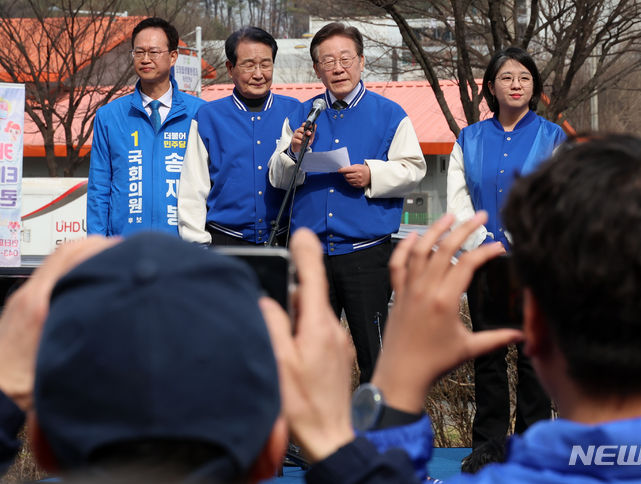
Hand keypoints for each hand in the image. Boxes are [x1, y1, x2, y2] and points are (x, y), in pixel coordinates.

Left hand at [0, 236, 119, 410]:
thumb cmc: (24, 385)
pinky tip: (84, 284)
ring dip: (81, 257)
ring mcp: (22, 299)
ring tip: (105, 263)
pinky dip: (70, 271)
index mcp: (40, 303)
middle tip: (118, 251)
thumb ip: (87, 329)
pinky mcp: (20, 306)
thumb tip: (114, 310)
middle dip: (94, 246)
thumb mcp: (66, 358)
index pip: (71, 256)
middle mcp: (28, 295)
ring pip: (56, 262)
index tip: (120, 248)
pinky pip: (48, 276)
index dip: (99, 247)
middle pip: (64, 252)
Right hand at [260, 228, 354, 462]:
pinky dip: (306, 328)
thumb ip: (273, 325)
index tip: (302, 235)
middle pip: (312, 295)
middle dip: (294, 290)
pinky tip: (294, 347)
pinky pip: (320, 330)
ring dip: (298, 312)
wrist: (330, 436)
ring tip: (283, 335)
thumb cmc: (304, 407)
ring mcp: (338, 342)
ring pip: (315, 314)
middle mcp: (334, 330)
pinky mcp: (338, 354)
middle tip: (276, 294)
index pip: (313, 279)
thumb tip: (268, 302)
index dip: (306, 253)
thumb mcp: (279, 363)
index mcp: (318, 327)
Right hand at [290, 122, 315, 153]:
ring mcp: (295, 135)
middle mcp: (298, 131)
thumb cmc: (305, 141)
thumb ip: (313, 131)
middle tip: (310, 134)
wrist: (300, 148)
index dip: (306, 124)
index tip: (310, 126)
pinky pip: (296, 140)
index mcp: (302, 129)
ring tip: (306, 140)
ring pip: (298, 134)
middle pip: (301, 129)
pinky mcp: (293, 140)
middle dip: (306, 131)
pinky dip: (300, 141)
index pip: (303, 125)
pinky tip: (302, 142)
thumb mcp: (310, 137)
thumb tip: (315, 125)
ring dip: (303, 137)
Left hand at [338, 163, 370, 187]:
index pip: (347, 169)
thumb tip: (343, 169)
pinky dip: (350, 182)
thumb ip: (351, 167)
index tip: (339, 170)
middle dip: (344, 175)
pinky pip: (351, 184)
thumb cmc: (364, 169)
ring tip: (349, 176)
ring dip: (347, 179)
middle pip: (346, 176)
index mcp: (358, 169)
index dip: (342, 170)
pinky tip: (352, 180)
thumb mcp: (358, 166)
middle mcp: (358, 175)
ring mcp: (359, 181)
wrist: (372, 175)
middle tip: (345, 173)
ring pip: (348, 180)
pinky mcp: (359, 185)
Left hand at [372, 212, 523, 413]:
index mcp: (445, 300)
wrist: (402, 374)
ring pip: (420, 250)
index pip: (467, 264)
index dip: (485, 251)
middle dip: (464, 228)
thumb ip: (496, 338)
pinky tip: (416, 236)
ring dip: (435, 229)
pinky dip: (405, 247)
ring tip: (450, 216)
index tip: (499, 246)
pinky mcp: (397, 293)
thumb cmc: (435, 363)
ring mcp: (408, 289)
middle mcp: (425, 289)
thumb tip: (522, 336)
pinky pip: (398, 264)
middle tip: (480, 217)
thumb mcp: (469, 349)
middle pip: (445, 248)